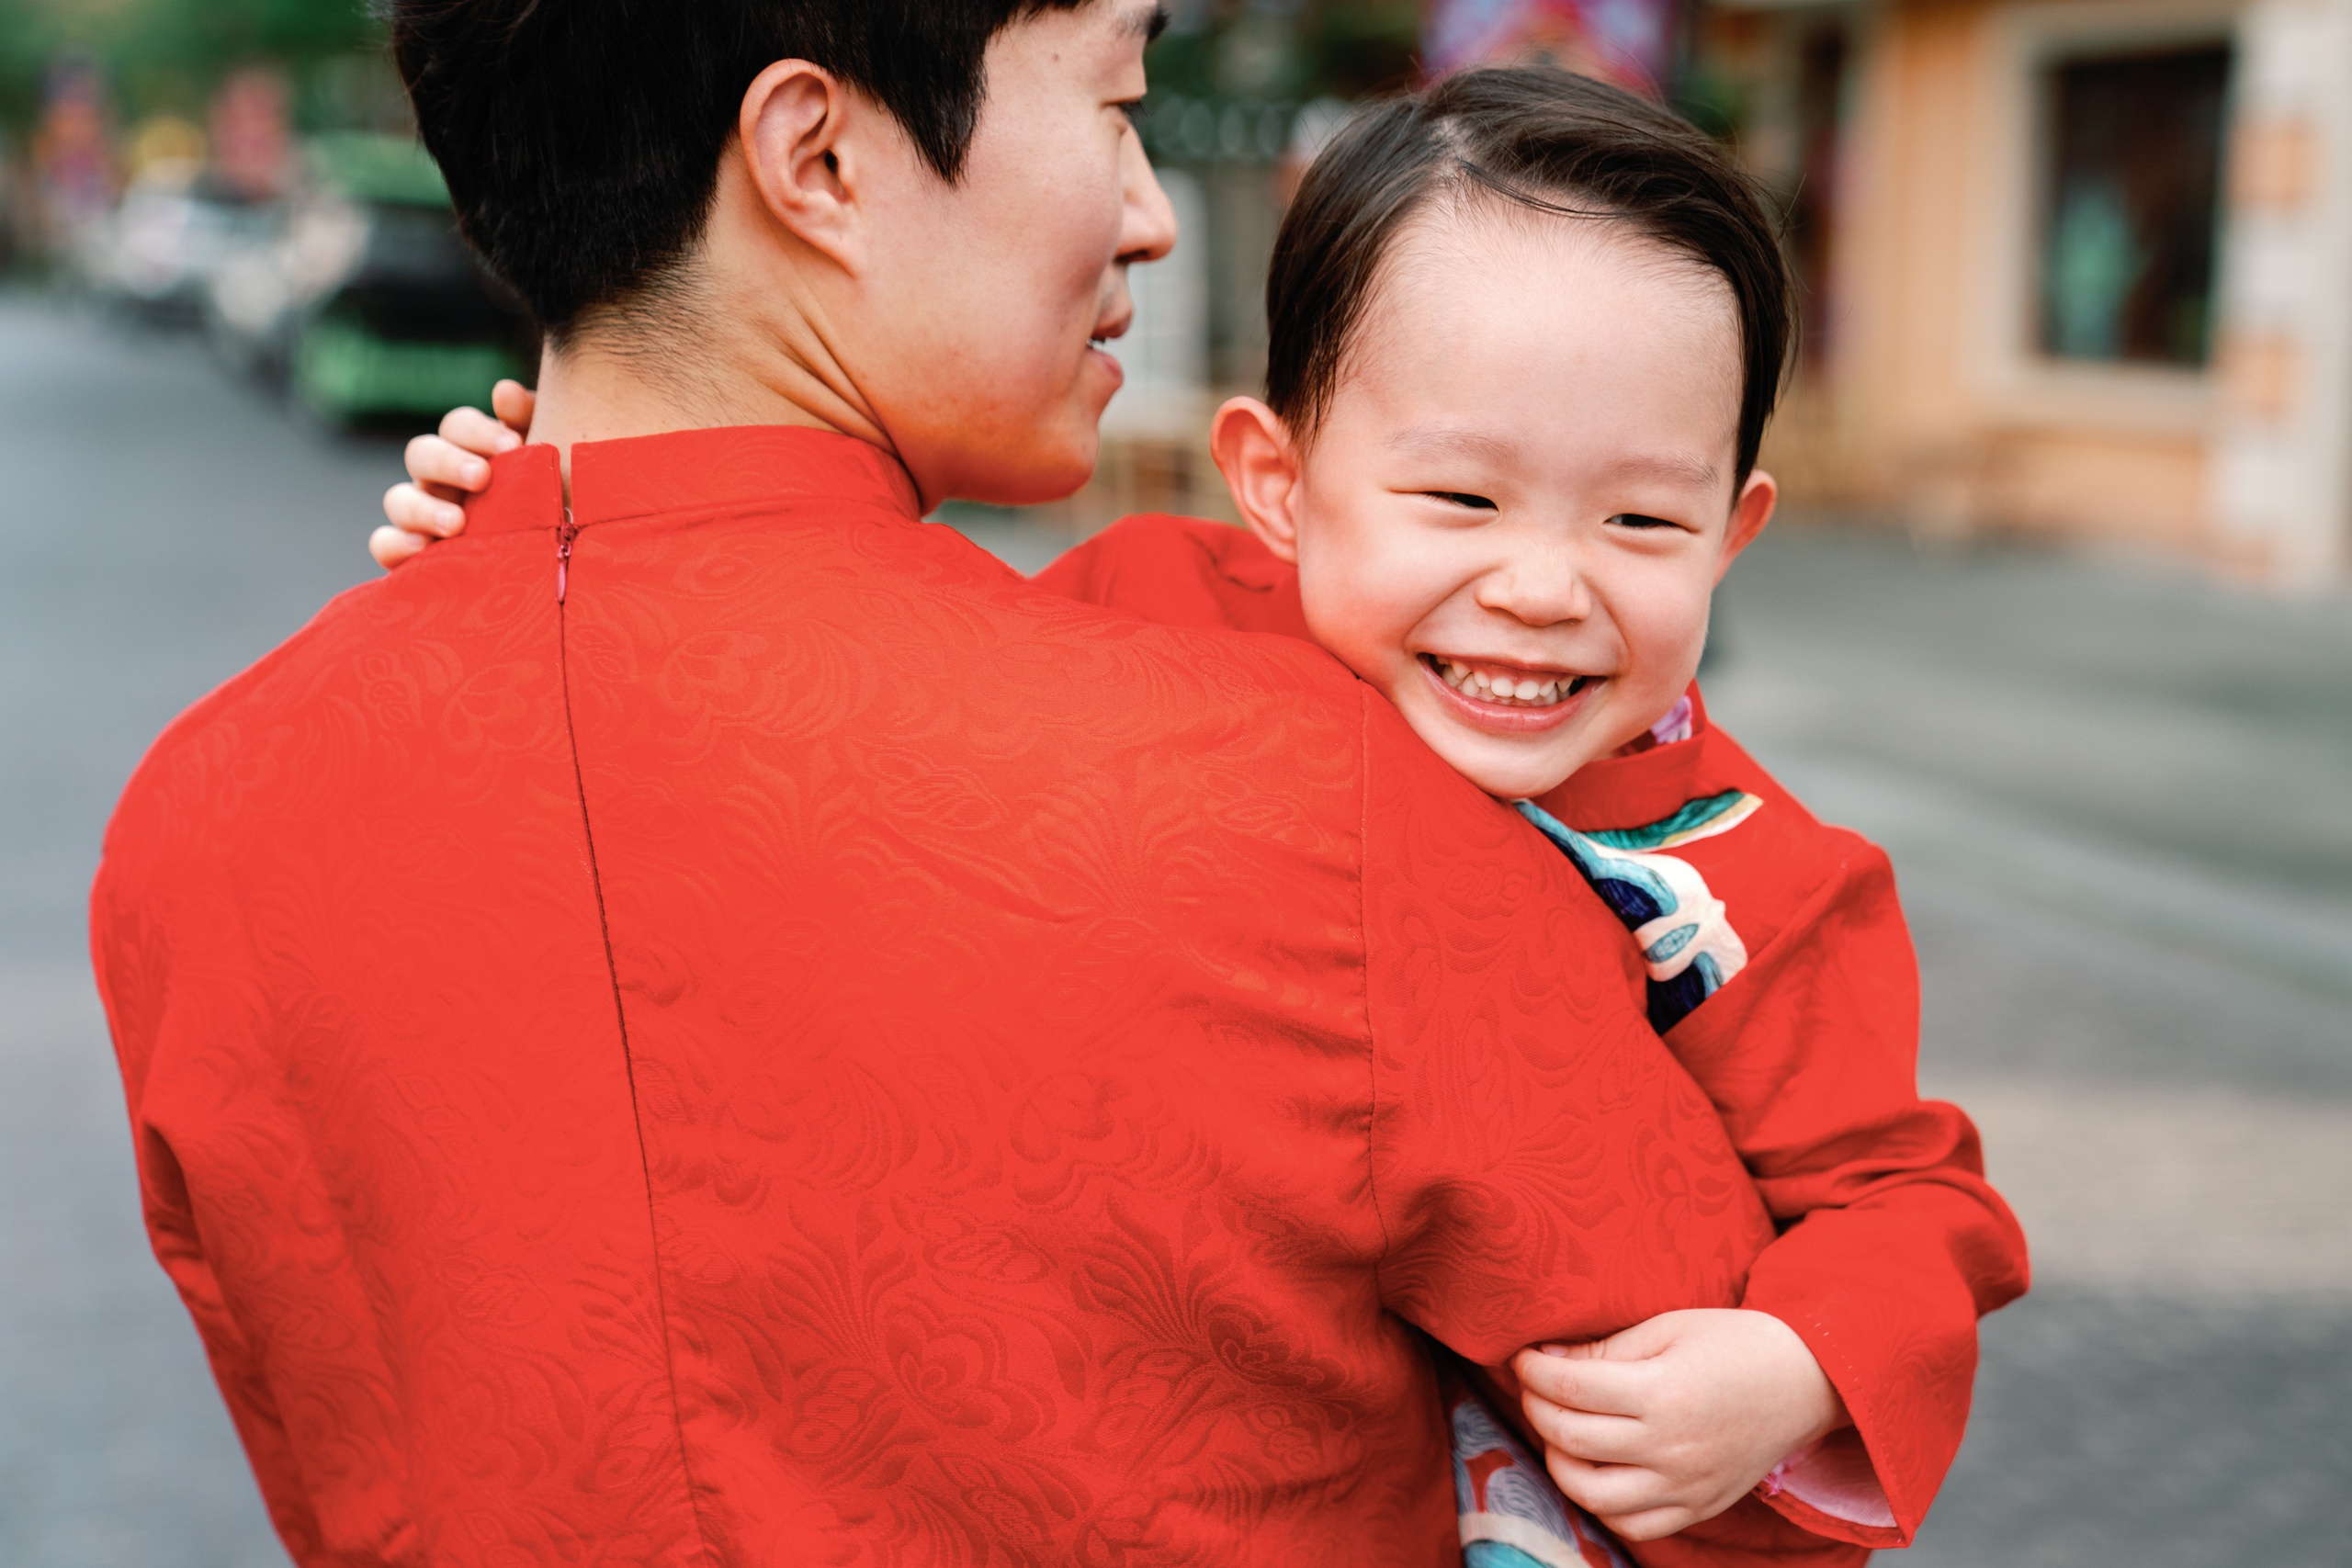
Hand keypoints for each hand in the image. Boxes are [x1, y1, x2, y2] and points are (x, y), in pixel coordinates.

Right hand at [371, 380, 537, 569]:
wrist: (553, 559)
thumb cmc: (548, 499)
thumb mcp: (545, 459)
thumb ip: (529, 421)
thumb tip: (505, 391)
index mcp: (469, 450)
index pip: (458, 426)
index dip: (479, 431)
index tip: (513, 444)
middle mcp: (438, 479)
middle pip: (421, 454)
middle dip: (449, 463)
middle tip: (482, 478)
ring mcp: (420, 515)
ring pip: (398, 499)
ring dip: (423, 508)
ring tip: (457, 524)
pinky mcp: (410, 554)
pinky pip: (385, 544)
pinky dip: (397, 544)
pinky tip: (424, 550)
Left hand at [1512, 1309, 1849, 1541]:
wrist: (1806, 1380)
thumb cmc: (1735, 1343)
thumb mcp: (1667, 1327)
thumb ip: (1605, 1349)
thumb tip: (1547, 1360)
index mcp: (1663, 1393)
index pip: (1571, 1388)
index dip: (1534, 1370)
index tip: (1523, 1356)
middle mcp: (1672, 1448)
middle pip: (1571, 1439)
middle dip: (1537, 1407)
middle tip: (1535, 1386)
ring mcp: (1686, 1486)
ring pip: (1592, 1494)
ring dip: (1559, 1461)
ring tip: (1560, 1430)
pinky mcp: (1699, 1507)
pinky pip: (1633, 1524)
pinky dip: (1601, 1503)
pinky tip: (1596, 1470)